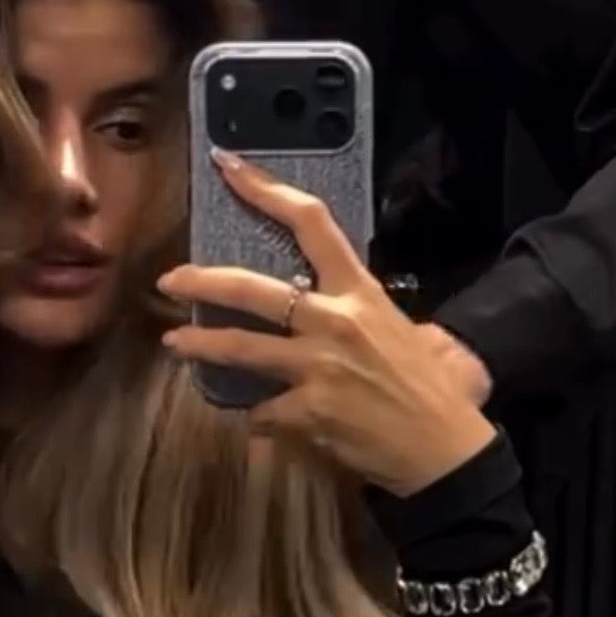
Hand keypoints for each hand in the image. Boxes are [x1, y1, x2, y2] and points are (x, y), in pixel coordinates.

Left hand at [157, 154, 495, 497]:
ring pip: (241, 349)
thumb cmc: (435, 389)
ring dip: (201, 346)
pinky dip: (260, 417)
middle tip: (169, 280)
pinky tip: (263, 422)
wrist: (446, 450)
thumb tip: (338, 313)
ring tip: (174, 346)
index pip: (311, 223)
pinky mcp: (307, 412)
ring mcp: (317, 367)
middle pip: (252, 289)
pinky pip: (263, 411)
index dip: (265, 189)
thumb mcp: (408, 332)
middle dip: (202, 281)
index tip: (228, 166)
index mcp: (361, 292)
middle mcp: (334, 321)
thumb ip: (365, 315)